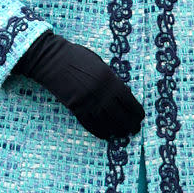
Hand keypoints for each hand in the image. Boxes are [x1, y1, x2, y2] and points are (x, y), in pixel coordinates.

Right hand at [14, 32, 143, 140]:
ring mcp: (88, 102)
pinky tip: (105, 135)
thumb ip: (110, 79)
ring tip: (122, 134)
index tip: (140, 117)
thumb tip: (121, 94)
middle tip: (134, 130)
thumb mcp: (100, 65)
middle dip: (129, 124)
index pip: (129, 101)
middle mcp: (101, 94)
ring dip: (116, 130)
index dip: (136, 112)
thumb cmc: (77, 57)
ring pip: (106, 123)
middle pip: (120, 116)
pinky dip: (99, 131)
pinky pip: (90, 124)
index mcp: (110, 80)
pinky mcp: (76, 108)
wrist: (53, 60)